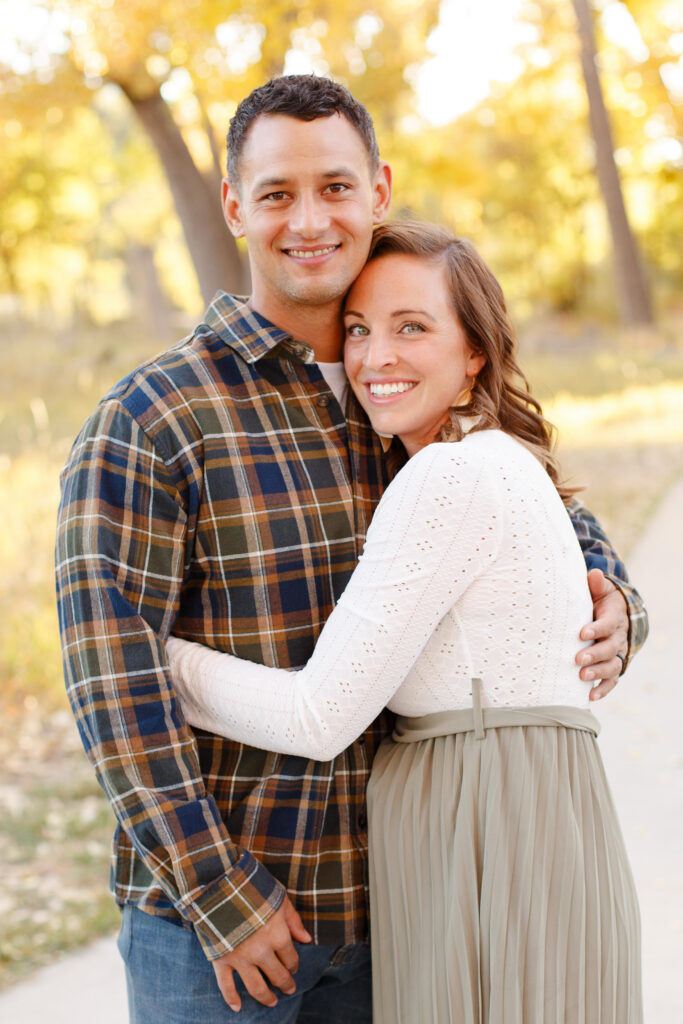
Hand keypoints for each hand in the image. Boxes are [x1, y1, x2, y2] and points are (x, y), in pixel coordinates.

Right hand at [212, 896, 311, 1012]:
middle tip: (289, 989)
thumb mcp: (279, 898)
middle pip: (277, 975)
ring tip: (272, 1002)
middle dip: (285, 983)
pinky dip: (231, 999)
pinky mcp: (221, 959)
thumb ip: (293, 920)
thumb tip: (307, 939)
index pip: (291, 958)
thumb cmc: (253, 888)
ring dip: (266, 998)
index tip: (293, 967)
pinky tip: (237, 1008)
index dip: (294, 964)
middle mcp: (261, 951)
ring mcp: (240, 958)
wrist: (220, 885)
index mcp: (277, 935)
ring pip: (256, 987)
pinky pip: (226, 986)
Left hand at [577, 568, 628, 700]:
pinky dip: (603, 688)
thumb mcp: (601, 590)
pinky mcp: (614, 665)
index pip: (607, 624)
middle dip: (595, 654)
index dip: (596, 628)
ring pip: (612, 665)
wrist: (617, 615)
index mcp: (613, 618)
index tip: (581, 633)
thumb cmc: (602, 601)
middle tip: (578, 659)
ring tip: (582, 678)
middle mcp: (618, 637)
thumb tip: (593, 574)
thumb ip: (596, 584)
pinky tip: (590, 696)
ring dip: (598, 673)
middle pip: (610, 648)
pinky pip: (612, 679)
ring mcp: (617, 653)